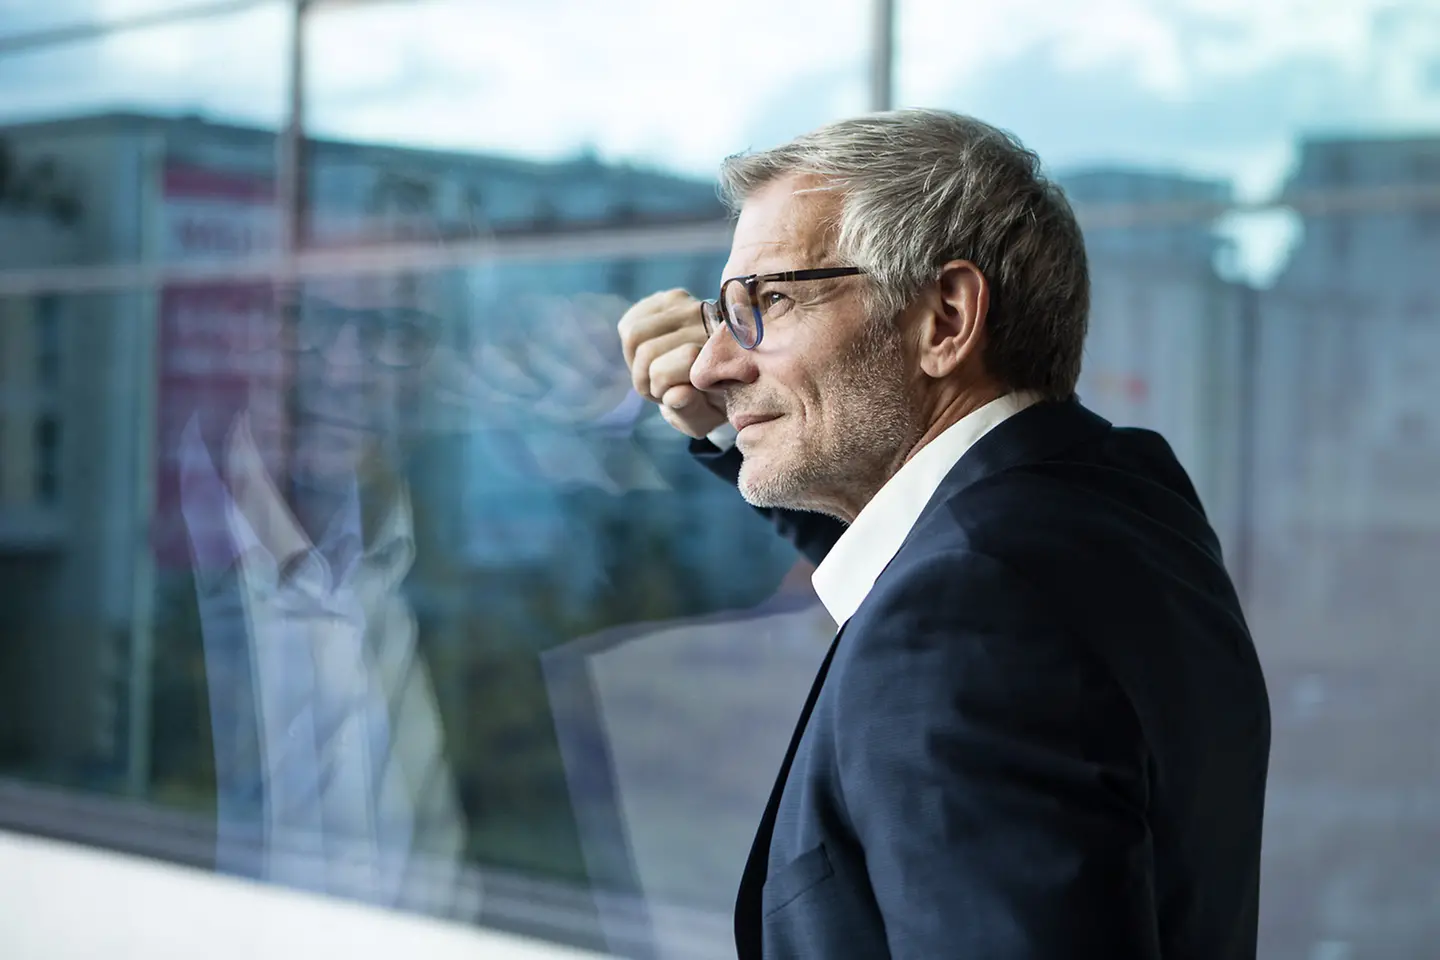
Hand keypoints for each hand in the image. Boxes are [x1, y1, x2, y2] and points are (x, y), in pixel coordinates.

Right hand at [617, 289, 726, 438]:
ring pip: (634, 334)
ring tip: (655, 371)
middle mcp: (711, 321)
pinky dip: (632, 344)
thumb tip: (678, 394)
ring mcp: (692, 304)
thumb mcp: (704, 418)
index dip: (659, 388)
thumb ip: (690, 411)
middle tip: (658, 388)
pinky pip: (631, 321)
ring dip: (635, 360)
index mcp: (724, 353)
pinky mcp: (673, 297)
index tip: (672, 396)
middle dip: (644, 377)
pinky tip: (651, 352)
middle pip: (646, 351)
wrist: (724, 372)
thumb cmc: (711, 402)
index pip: (668, 367)